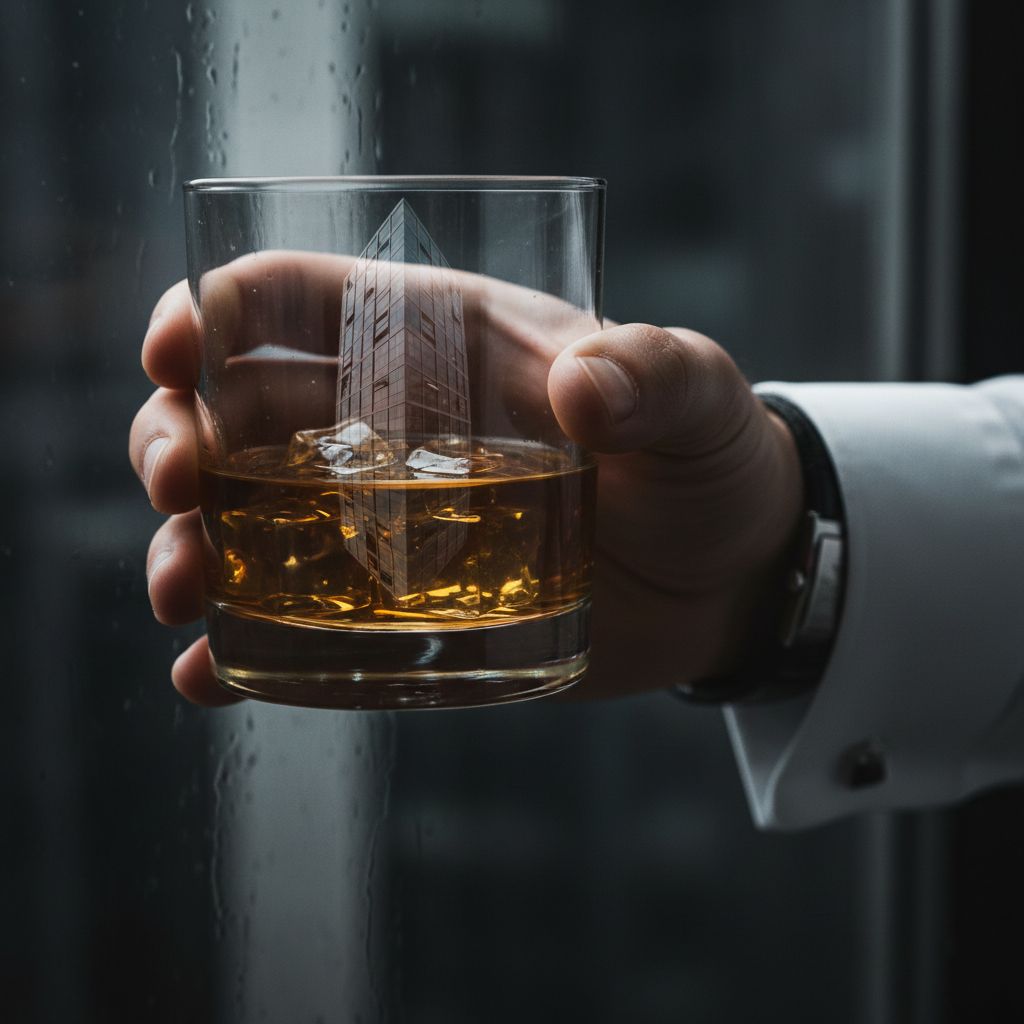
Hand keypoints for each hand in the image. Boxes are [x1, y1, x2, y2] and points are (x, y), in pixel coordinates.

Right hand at [130, 253, 802, 703]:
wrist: (724, 575)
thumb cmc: (704, 461)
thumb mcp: (700, 401)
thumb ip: (656, 376)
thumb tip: (583, 389)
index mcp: (437, 344)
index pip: (298, 302)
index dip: (218, 312)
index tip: (175, 353)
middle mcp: (388, 430)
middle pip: (239, 414)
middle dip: (178, 437)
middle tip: (178, 485)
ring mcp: (385, 526)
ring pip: (245, 521)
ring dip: (190, 547)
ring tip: (182, 590)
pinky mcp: (401, 612)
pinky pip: (297, 628)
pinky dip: (241, 651)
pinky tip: (209, 675)